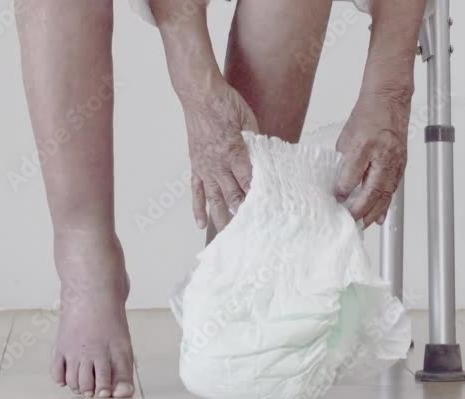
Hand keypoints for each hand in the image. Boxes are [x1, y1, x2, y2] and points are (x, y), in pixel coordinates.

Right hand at [182, 81, 258, 229]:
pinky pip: (196, 190)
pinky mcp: (196, 165)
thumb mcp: (249, 120)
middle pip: (233, 195)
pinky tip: (201, 223)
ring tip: (229, 236)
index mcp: (235, 152)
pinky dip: (198, 207)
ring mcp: (205, 166)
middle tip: (254, 232)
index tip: (269, 212)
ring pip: (214, 198)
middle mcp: (219, 163)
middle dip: (244, 214)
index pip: (250, 181)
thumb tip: (265, 159)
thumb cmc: (225, 103)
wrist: (200, 95)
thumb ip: (256, 142)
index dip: (259, 197)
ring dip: (222, 218)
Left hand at [335, 89, 411, 227]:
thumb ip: (343, 161)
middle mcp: (383, 154)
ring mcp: (395, 160)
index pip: (353, 174)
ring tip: (362, 225)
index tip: (336, 200)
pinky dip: (386, 205)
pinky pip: (393, 189)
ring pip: (385, 193)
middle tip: (349, 221)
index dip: (343, 190)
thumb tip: (338, 184)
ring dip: (373, 212)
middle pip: (372, 189)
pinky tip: (380, 217)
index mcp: (365, 145)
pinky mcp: (401, 164)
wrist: (389, 100)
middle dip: (360, 209)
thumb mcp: (346, 136)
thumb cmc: (367, 116)